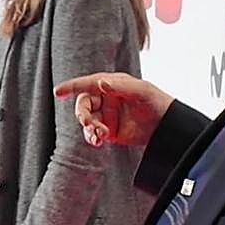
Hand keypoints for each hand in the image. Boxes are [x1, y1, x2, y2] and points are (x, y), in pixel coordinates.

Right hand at [54, 73, 173, 146]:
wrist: (167, 126)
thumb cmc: (156, 102)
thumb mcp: (141, 91)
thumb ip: (120, 87)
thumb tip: (100, 83)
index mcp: (111, 84)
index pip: (87, 84)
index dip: (72, 86)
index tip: (58, 91)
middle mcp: (105, 98)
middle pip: (84, 104)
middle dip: (83, 114)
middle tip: (89, 123)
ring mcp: (106, 115)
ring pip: (87, 120)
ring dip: (89, 128)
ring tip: (99, 135)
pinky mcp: (108, 130)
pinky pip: (93, 133)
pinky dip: (92, 137)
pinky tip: (98, 140)